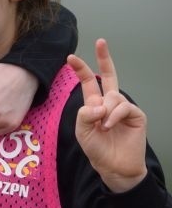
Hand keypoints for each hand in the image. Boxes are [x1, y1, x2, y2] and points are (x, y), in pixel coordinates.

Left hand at [67, 39, 146, 192]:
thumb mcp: (82, 131)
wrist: (114, 166)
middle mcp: (109, 102)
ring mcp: (123, 107)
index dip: (81, 70)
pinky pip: (122, 106)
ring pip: (112, 96)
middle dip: (105, 58)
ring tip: (103, 127)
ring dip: (104, 111)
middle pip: (109, 75)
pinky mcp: (136, 115)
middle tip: (101, 41)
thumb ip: (85, 114)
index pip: (89, 82)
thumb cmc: (97, 149)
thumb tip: (99, 103)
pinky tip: (109, 126)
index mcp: (94, 104)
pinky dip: (113, 116)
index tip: (70, 57)